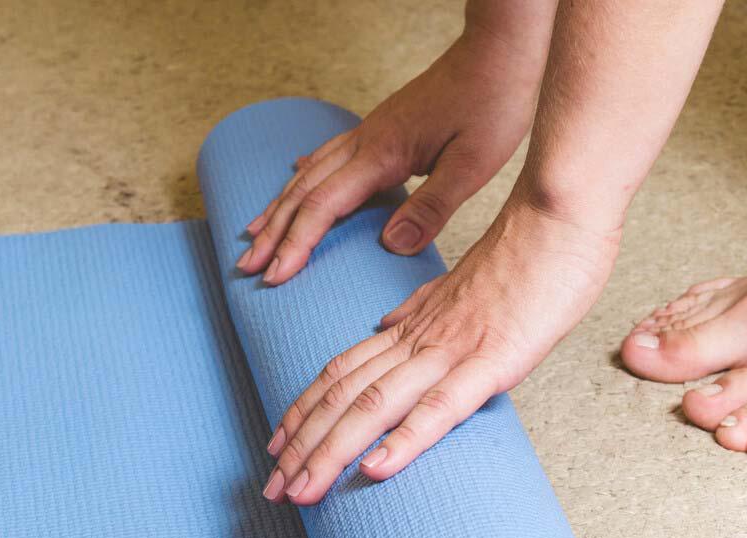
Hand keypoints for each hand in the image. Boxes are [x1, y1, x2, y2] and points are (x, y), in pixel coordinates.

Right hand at [237, 28, 546, 285]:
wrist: (498, 53)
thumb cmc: (492, 105)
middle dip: (274, 232)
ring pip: (311, 172)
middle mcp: (367, 141)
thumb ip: (432, 206)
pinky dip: (305, 174)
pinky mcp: (383, 128)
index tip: (275, 276)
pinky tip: (295, 177)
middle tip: (248, 267)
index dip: (296, 244)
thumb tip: (391, 244)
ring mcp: (371, 131)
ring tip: (255, 232)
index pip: (323, 206)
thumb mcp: (473, 165)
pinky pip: (330, 155)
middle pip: (304, 191)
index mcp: (383, 154)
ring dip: (281, 206)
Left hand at [260, 201, 620, 503]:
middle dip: (303, 446)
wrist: (559, 217)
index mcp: (414, 324)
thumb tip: (388, 324)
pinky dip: (403, 441)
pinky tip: (374, 470)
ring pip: (375, 404)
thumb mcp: (462, 285)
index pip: (343, 370)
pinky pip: (440, 406)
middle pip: (344, 395)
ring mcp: (452, 351)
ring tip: (300, 492)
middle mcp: (420, 339)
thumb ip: (422, 309)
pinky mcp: (492, 362)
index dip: (304, 409)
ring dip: (331, 452)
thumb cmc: (526, 254)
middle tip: (270, 490)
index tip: (276, 445)